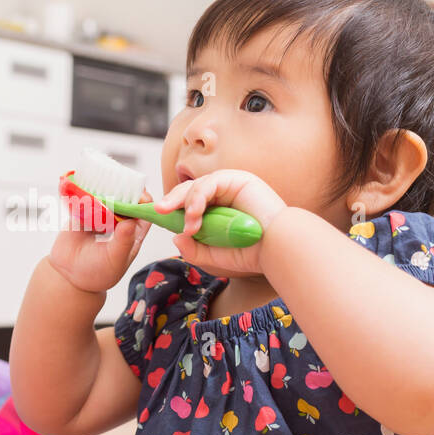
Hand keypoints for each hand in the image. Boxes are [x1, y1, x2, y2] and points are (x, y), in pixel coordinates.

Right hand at [48, 186, 153, 293]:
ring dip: (103, 188)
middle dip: (123, 189)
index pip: (144, 210)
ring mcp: (101, 215)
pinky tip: (82, 186)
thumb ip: (123, 242)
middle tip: (115, 186)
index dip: (144, 201)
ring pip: (106, 195)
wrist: (69, 275)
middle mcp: (119, 220)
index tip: (138, 196)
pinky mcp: (83, 212)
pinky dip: (84, 190)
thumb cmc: (98, 272)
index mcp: (133, 231)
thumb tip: (130, 223)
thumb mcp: (114, 259)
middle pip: (126, 197)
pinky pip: (85, 198)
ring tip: (99, 185)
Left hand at [153, 169, 286, 275]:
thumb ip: (194, 249)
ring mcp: (232, 184)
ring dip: (186, 205)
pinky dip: (198, 198)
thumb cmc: (251, 254)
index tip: (156, 216)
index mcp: (220, 208)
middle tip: (158, 212)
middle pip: (189, 191)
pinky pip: (209, 183)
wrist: (277, 250)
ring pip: (197, 186)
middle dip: (172, 201)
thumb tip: (176, 236)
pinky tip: (195, 215)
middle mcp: (225, 193)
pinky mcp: (238, 178)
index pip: (191, 203)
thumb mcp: (214, 256)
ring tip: (188, 226)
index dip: (173, 208)